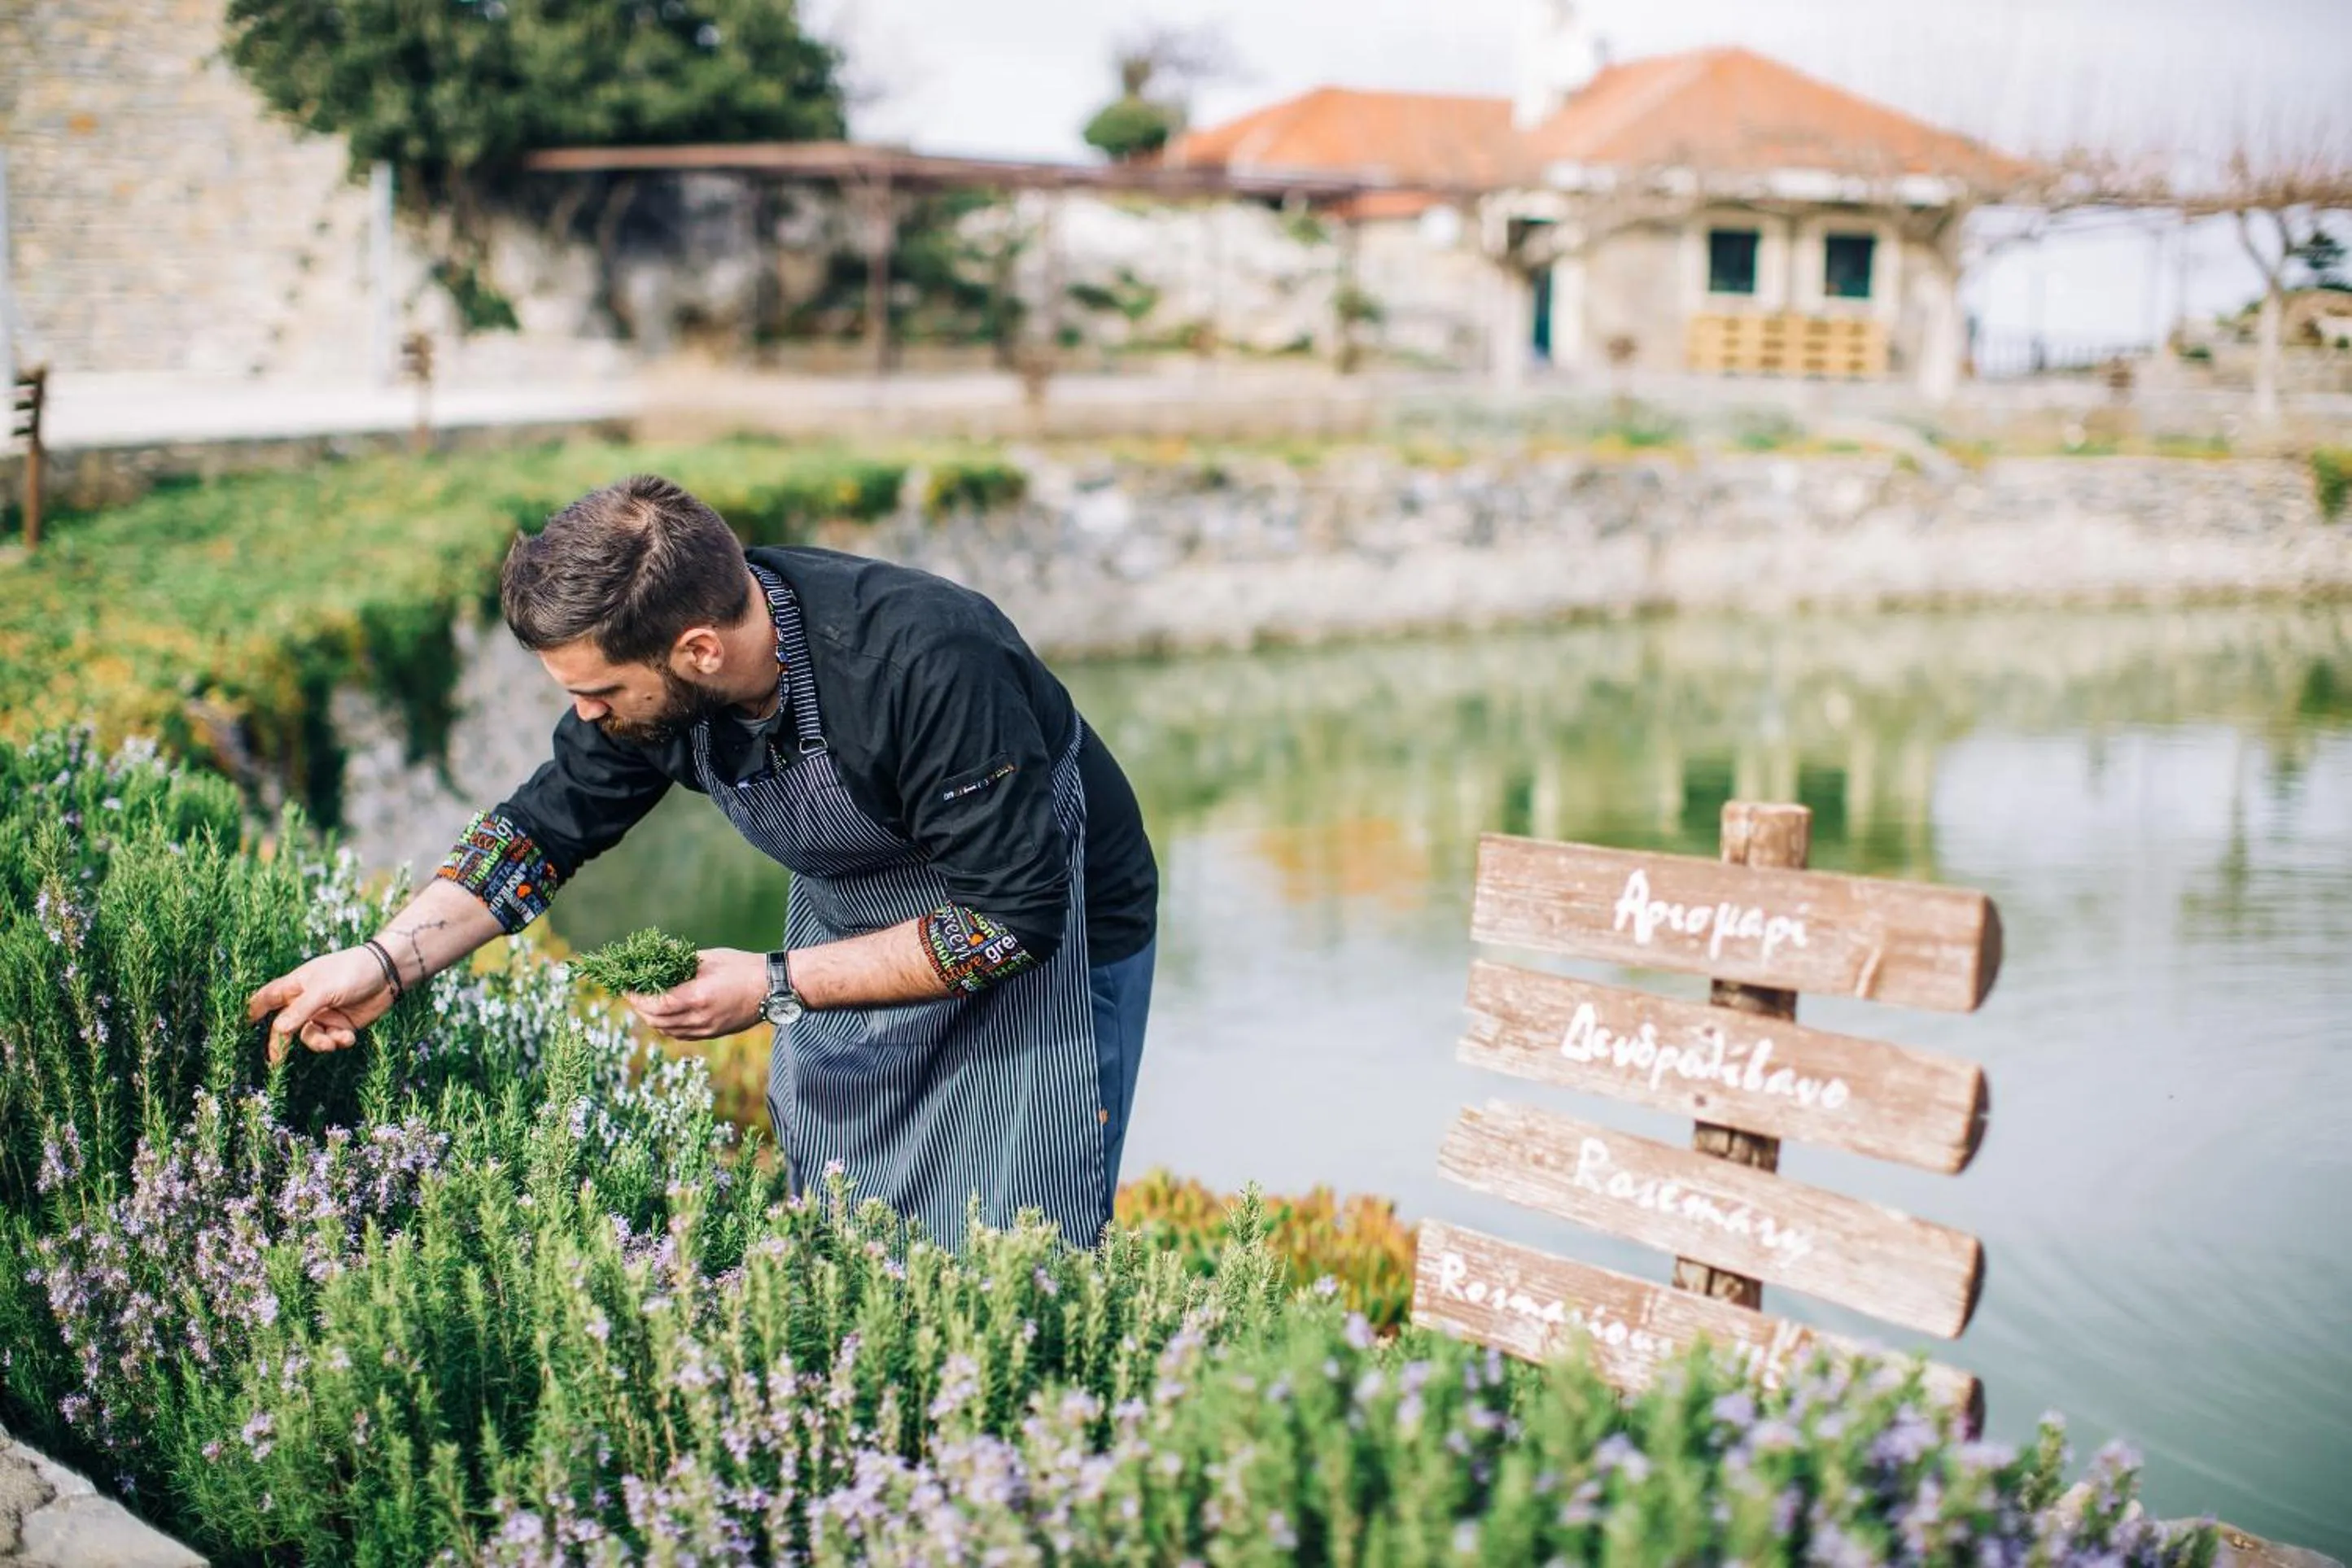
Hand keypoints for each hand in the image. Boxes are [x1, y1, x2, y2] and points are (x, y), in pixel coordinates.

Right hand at [246, 947, 397, 1066]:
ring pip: (310, 1037)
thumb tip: (278, 1030)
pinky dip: (338, 1041)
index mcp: (296, 986)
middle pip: (285, 1026)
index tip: (241, 1026)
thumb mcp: (324, 990)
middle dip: (281, 1043)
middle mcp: (306, 1001)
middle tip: (277, 1062)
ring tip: (334, 1041)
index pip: (267, 998)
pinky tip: (349, 1037)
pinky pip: (332, 1039)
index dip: (253, 1010)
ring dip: (320, 1043)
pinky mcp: (342, 1024)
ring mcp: (324, 1013)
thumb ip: (301, 1011)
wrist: (389, 973)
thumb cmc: (352, 971)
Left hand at [623, 947, 766, 1040]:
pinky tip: (665, 1014)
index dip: (636, 997)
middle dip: (639, 1007)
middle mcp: (699, 1018)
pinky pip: (681, 1034)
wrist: (774, 987)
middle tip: (633, 993)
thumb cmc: (743, 967)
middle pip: (656, 1020)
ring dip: (651, 1018)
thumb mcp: (710, 958)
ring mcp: (707, 1029)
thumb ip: (680, 959)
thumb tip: (656, 954)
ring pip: (667, 1031)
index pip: (654, 1004)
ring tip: (646, 1003)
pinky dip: (667, 1026)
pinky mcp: (713, 1033)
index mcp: (697, 996)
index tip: (627, 986)